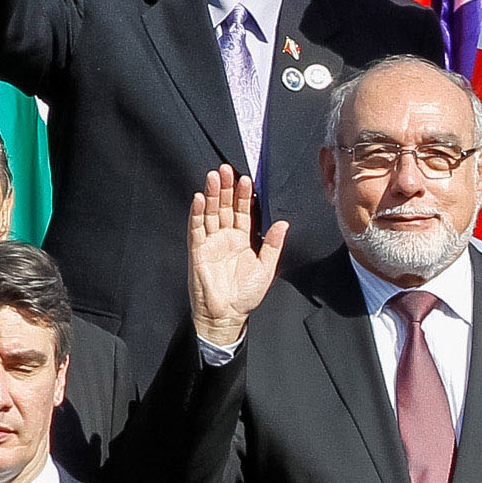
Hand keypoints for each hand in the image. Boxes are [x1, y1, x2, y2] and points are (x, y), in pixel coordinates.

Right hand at [187, 166, 288, 348]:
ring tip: (214, 176)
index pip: (244, 212)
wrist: (227, 314)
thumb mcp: (266, 268)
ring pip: (211, 212)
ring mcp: (211, 241)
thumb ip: (274, 245)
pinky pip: (197, 227)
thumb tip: (284, 223)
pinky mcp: (198, 249)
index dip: (245, 196)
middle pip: (226, 207)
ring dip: (212, 194)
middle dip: (227, 188)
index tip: (246, 179)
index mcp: (244, 240)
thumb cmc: (246, 294)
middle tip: (227, 168)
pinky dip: (198, 212)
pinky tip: (200, 198)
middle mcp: (226, 237)